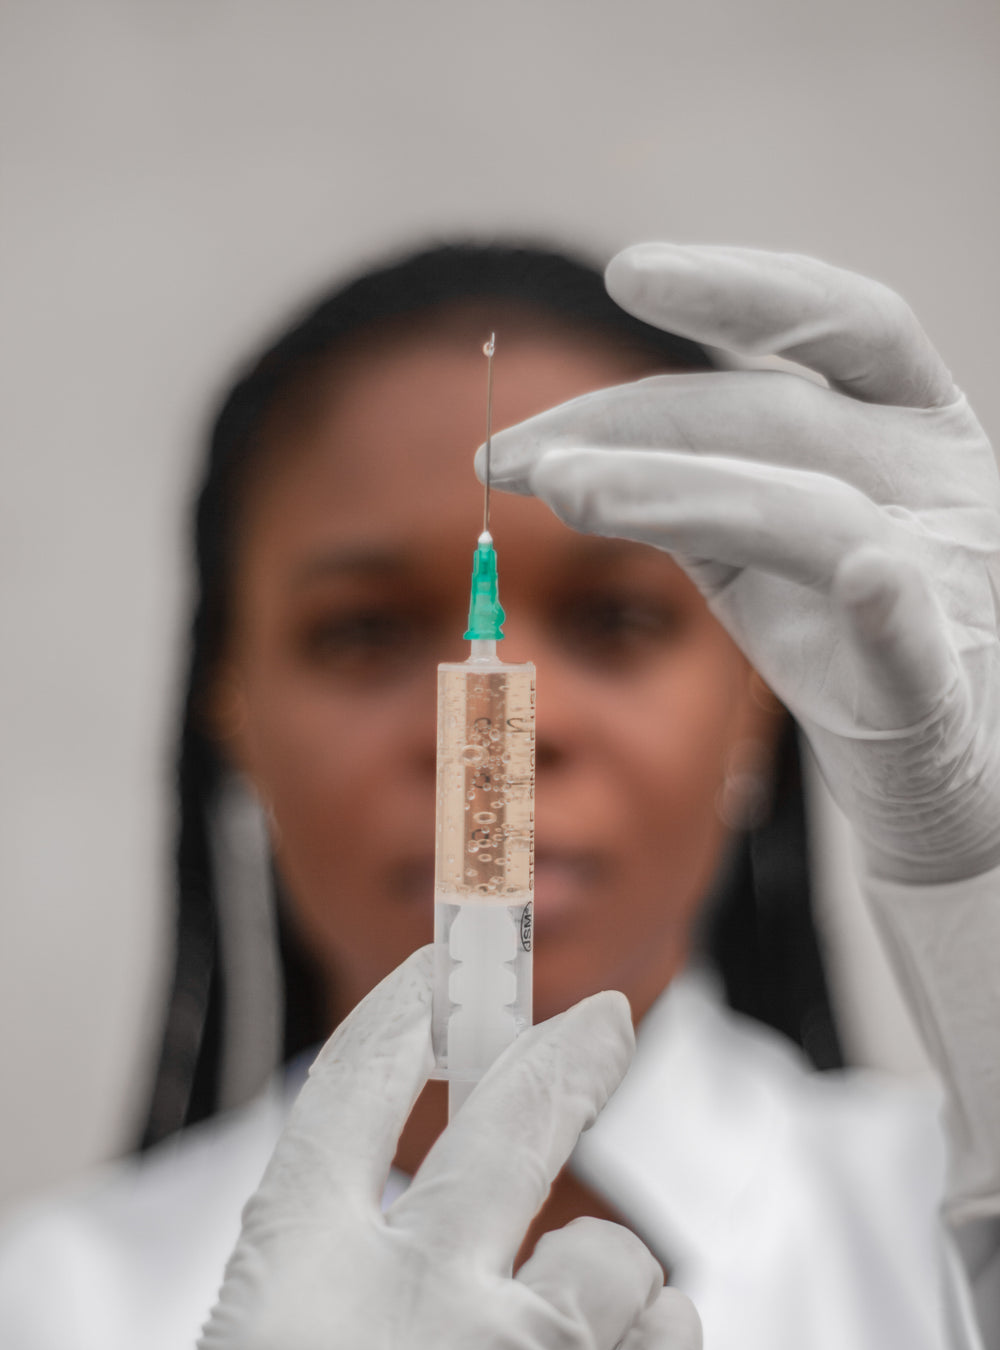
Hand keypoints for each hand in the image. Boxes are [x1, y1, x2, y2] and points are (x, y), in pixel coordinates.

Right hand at [105, 948, 701, 1349]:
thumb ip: (339, 1283)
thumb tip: (453, 1210)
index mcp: (293, 1277)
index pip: (355, 1090)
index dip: (405, 1014)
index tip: (443, 972)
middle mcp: (412, 1303)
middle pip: (514, 1115)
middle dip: (566, 1050)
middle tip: (600, 1018)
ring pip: (612, 1251)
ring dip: (599, 1280)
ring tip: (555, 1341)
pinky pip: (674, 1340)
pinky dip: (659, 1343)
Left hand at [481, 244, 999, 884]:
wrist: (942, 770)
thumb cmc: (844, 645)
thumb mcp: (762, 545)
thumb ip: (686, 486)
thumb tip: (559, 454)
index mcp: (913, 425)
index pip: (838, 324)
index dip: (742, 288)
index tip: (625, 273)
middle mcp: (940, 482)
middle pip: (781, 419)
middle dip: (633, 425)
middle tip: (509, 453)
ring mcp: (947, 582)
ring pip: (816, 517)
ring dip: (685, 492)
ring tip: (568, 490)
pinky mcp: (932, 693)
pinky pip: (912, 643)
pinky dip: (885, 607)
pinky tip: (861, 576)